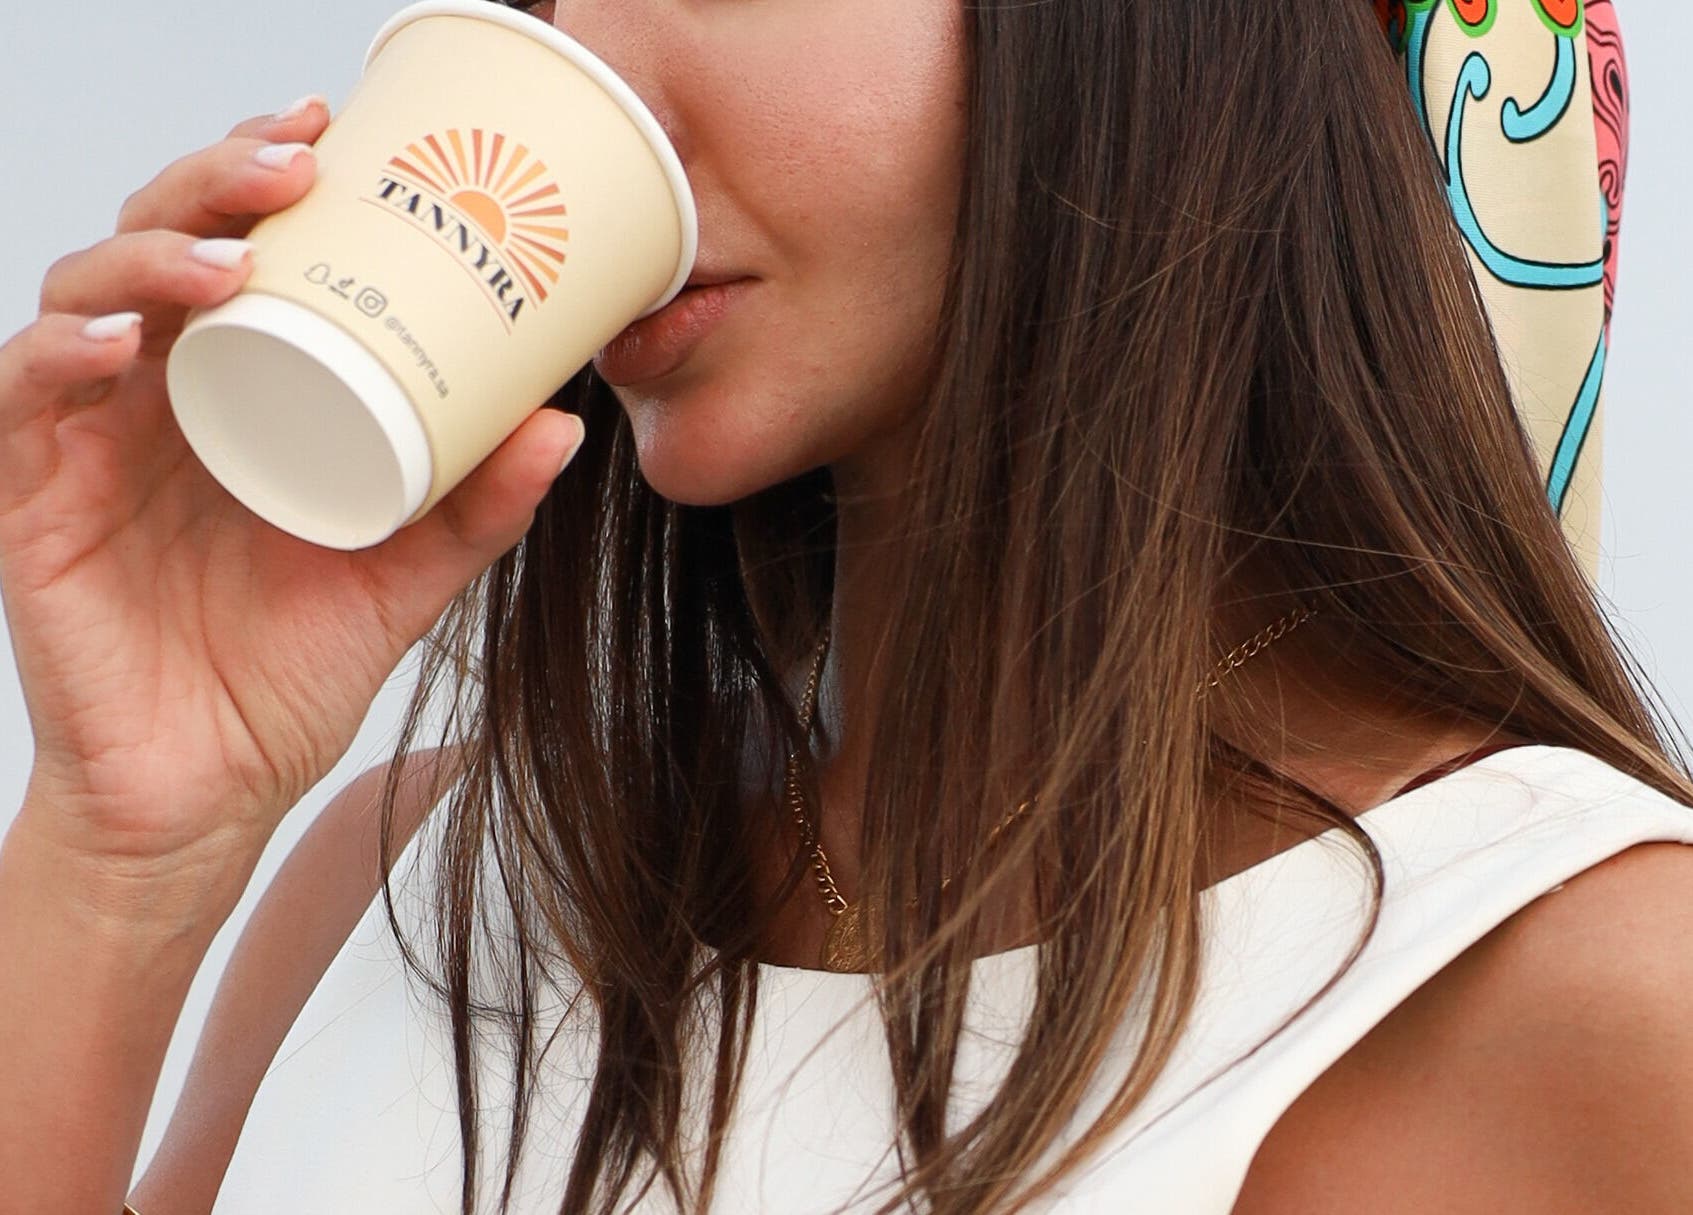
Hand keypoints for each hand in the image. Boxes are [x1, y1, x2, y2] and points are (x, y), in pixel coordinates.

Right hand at [0, 98, 582, 891]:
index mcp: (239, 393)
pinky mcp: (34, 502)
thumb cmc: (291, 672)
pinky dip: (62, 358)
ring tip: (229, 257)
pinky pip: (23, 404)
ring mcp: (90, 444)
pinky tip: (124, 345)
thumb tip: (563, 422)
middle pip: (162, 246)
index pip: (237, 250)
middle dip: (216, 185)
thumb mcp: (407, 577)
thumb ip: (477, 506)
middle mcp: (160, 399)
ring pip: (85, 298)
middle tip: (296, 163)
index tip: (334, 131)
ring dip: (151, 257)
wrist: (211, 790)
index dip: (265, 177)